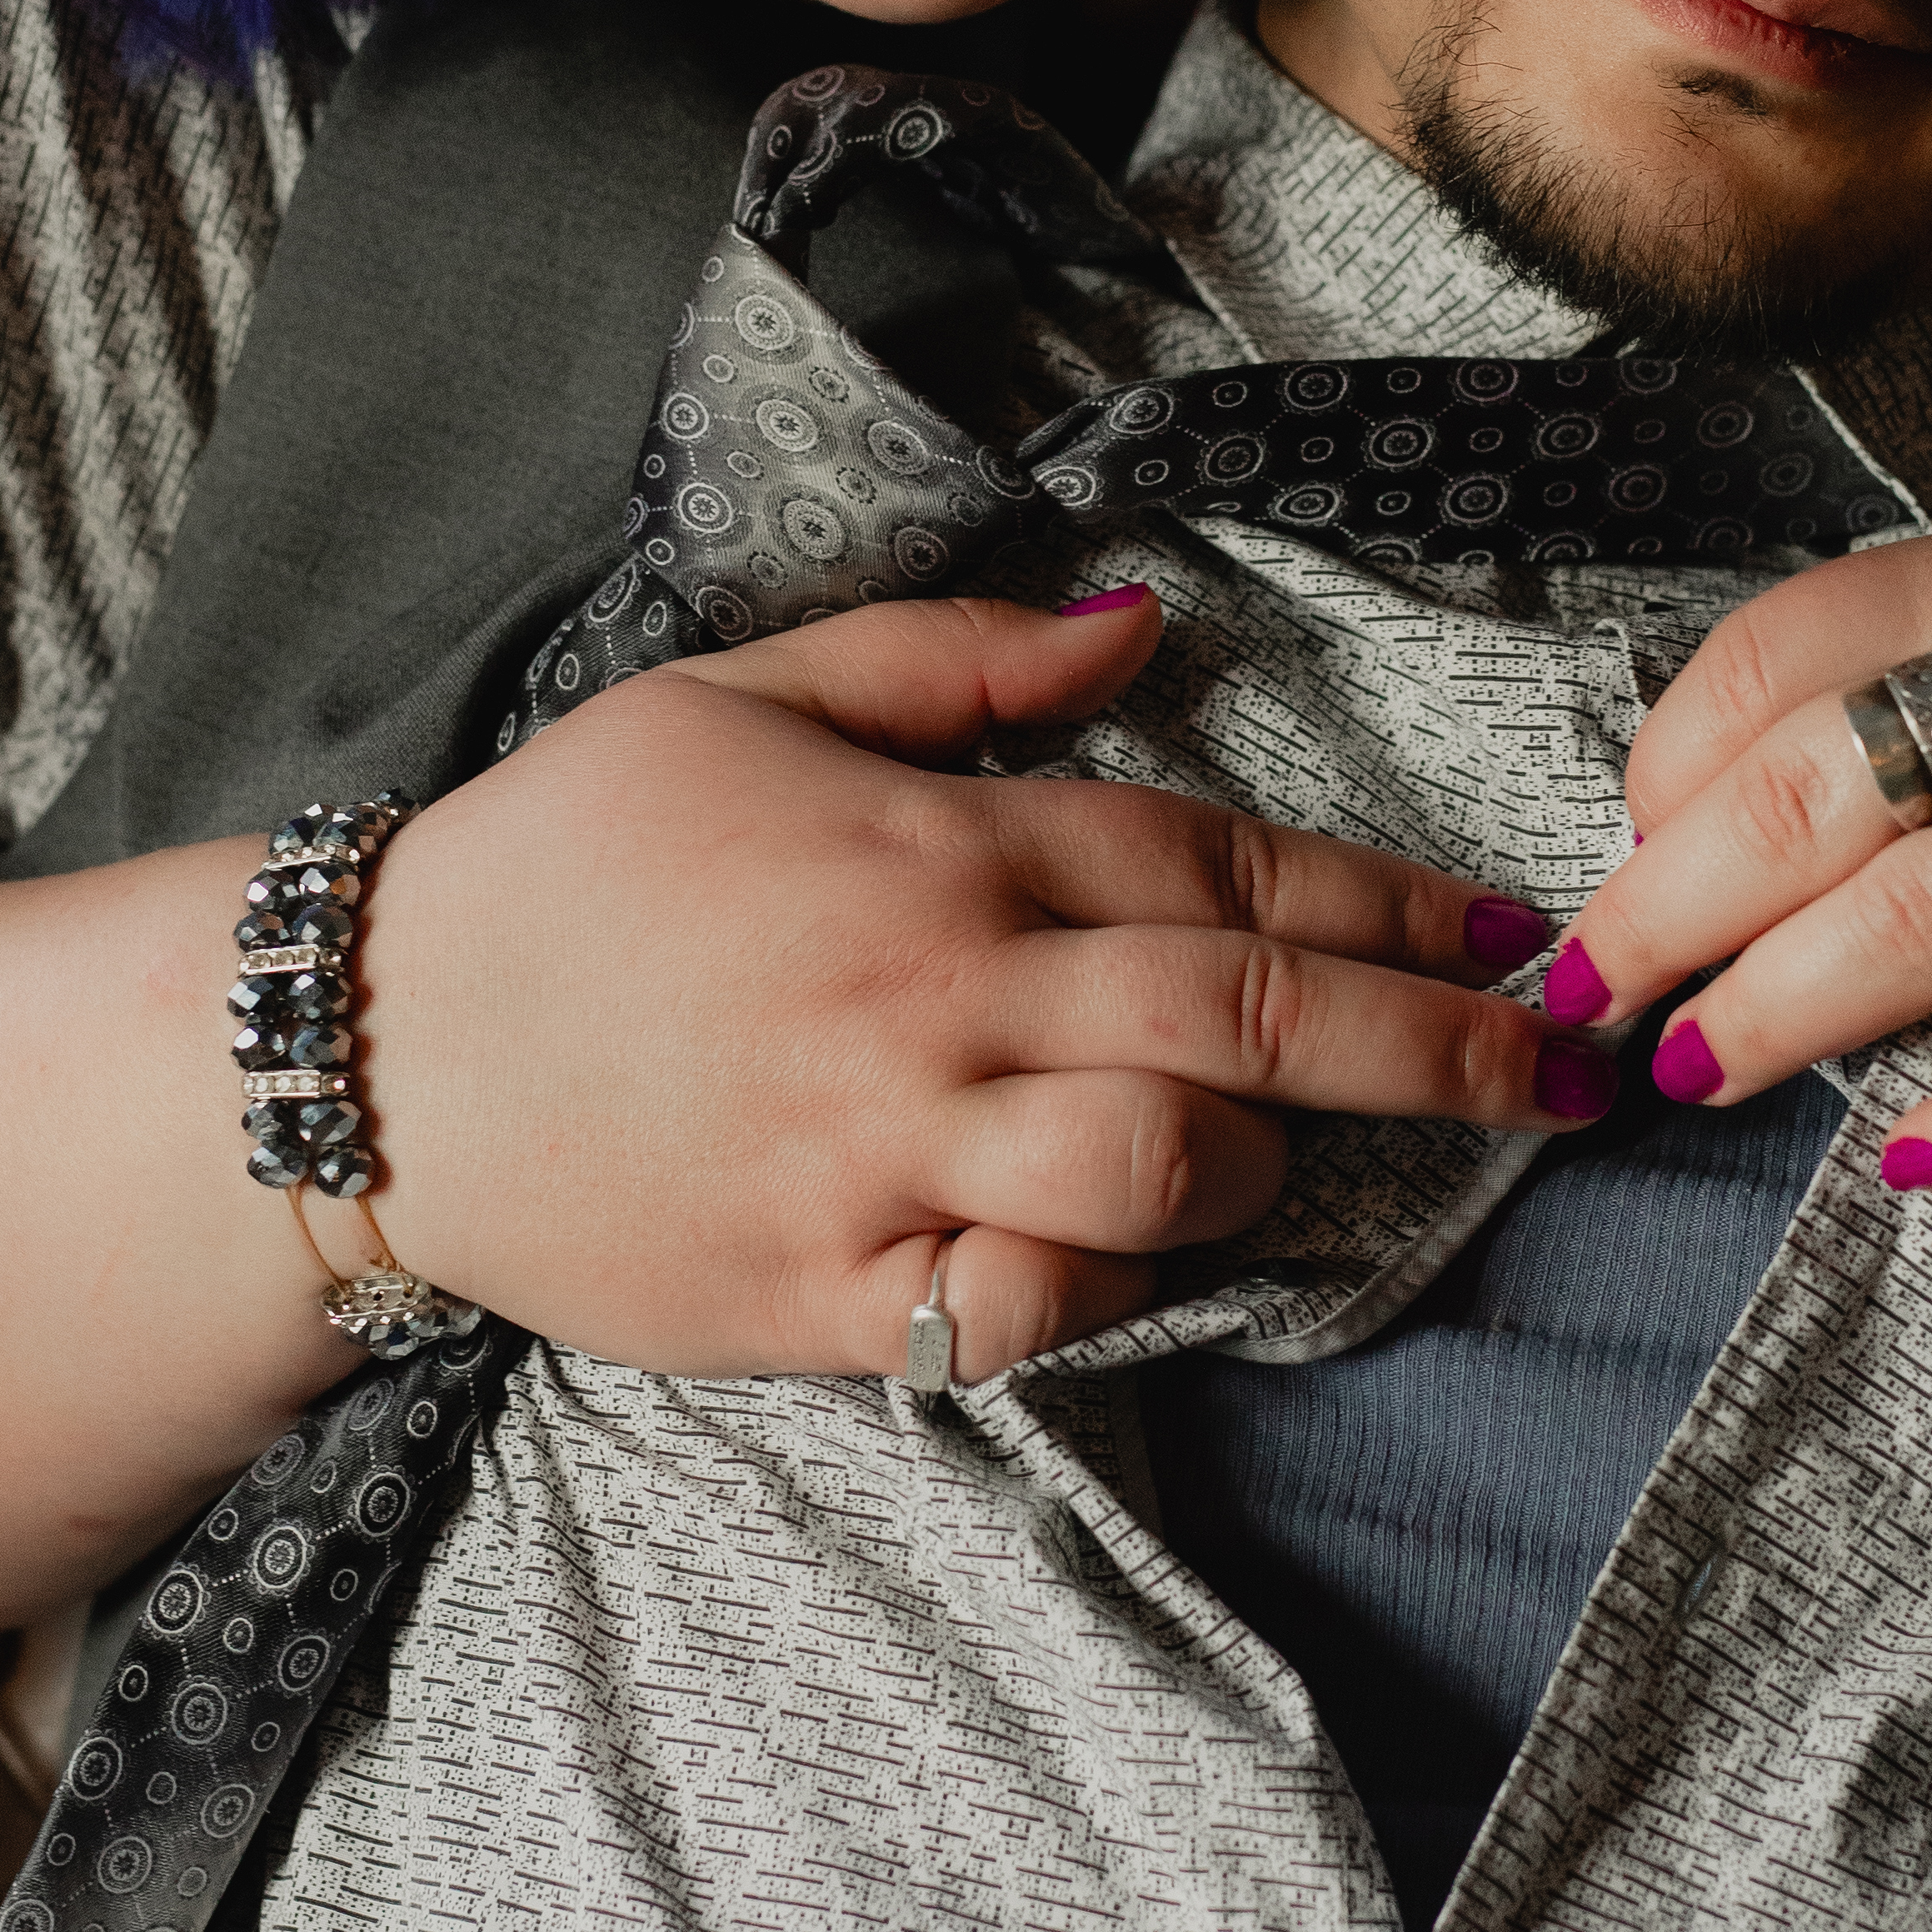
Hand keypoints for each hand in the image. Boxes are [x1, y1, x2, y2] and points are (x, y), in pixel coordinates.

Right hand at [364, 582, 1587, 1380]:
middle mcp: (936, 997)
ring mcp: (884, 1153)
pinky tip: (1124, 1255)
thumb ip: (958, 660)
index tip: (1514, 939)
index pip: (1222, 871)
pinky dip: (1106, 1287)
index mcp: (937, 845)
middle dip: (1438, 1049)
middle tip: (1565, 1076)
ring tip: (1279, 1157)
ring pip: (1162, 1168)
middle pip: (1246, 1023)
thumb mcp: (741, 692)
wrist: (366, 1045)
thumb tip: (1144, 624)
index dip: (1393, 908)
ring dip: (1259, 1165)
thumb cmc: (564, 859)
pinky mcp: (825, 1291)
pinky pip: (1025, 1308)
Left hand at [1546, 484, 1931, 1188]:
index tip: (1624, 853)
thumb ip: (1923, 648)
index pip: (1771, 658)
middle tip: (1590, 996)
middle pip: (1805, 804)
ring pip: (1916, 933)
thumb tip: (1713, 785)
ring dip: (1772, 1019)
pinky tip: (1916, 1158)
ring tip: (1695, 1069)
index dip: (1660, 771)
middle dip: (1659, 918)